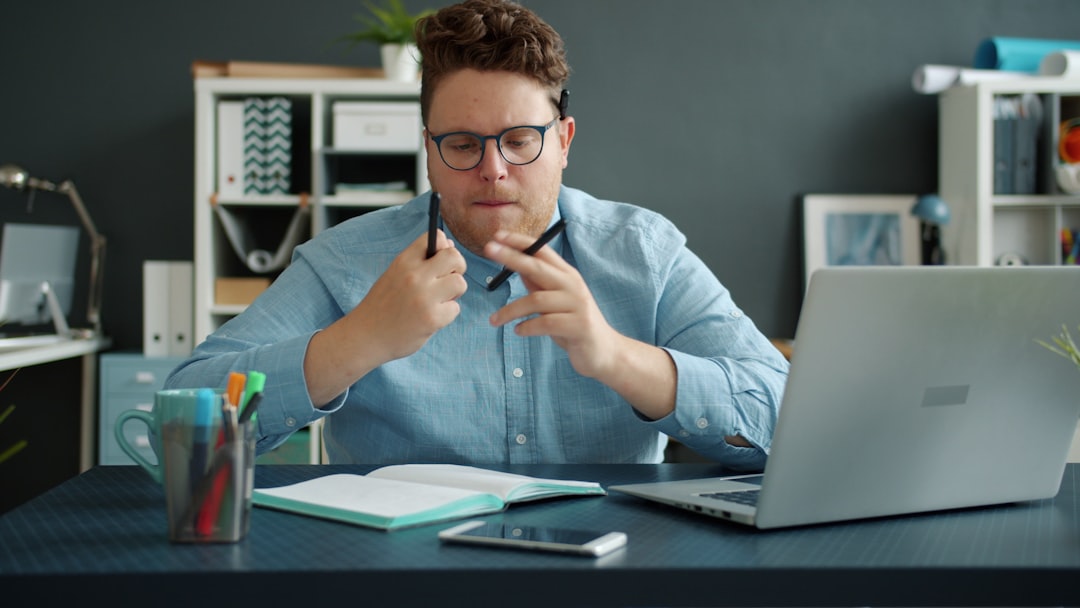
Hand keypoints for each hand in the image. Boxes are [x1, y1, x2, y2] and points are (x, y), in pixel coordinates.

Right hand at [354, 230, 466, 360]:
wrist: (365, 336)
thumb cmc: (383, 305)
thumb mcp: (395, 274)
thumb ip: (420, 261)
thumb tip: (450, 246)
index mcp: (404, 261)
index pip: (437, 237)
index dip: (444, 248)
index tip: (438, 263)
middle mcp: (414, 276)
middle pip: (455, 258)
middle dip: (457, 268)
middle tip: (446, 281)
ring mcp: (424, 297)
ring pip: (460, 283)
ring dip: (454, 293)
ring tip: (437, 301)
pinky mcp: (432, 319)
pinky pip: (455, 309)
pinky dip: (446, 314)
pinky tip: (430, 318)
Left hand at [484, 229, 677, 420]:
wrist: (604, 352)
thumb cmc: (574, 325)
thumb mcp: (554, 301)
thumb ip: (538, 284)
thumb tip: (517, 265)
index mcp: (567, 276)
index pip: (543, 251)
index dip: (520, 242)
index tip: (498, 235)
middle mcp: (573, 285)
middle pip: (538, 266)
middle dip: (511, 257)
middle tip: (488, 249)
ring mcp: (577, 304)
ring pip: (536, 300)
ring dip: (510, 310)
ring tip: (494, 321)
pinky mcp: (578, 326)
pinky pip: (545, 323)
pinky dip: (527, 327)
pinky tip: (518, 331)